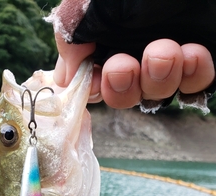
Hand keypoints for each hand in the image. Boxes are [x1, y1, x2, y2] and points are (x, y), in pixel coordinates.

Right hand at [54, 35, 214, 108]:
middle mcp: (134, 48)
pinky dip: (192, 77)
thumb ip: (71, 32)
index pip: (90, 79)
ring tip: (166, 52)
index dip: (91, 88)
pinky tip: (193, 54)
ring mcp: (169, 58)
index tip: (94, 81)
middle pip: (121, 94)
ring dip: (157, 80)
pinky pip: (195, 86)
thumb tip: (64, 77)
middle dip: (121, 86)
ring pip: (156, 94)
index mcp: (105, 35)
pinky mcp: (201, 60)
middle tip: (124, 66)